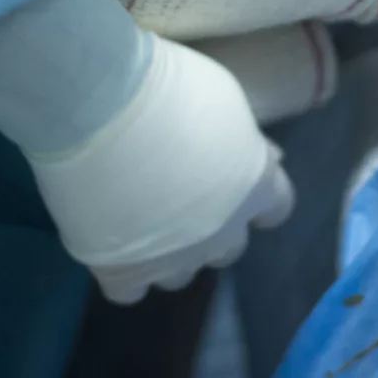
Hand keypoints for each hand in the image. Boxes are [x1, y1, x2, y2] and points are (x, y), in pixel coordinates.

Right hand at [24, 35, 293, 303]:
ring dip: (165, 252)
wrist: (100, 104)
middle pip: (227, 246)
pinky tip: (107, 242)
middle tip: (174, 192)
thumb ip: (243, 140)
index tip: (232, 179)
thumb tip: (262, 157)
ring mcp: (174, 259)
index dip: (255, 197)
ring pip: (180, 274)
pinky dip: (121, 273)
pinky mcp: (122, 273)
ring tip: (134, 216)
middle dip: (209, 225)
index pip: (277, 208)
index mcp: (255, 185)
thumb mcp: (224, 100)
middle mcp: (223, 231)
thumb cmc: (167, 87)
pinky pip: (129, 291)